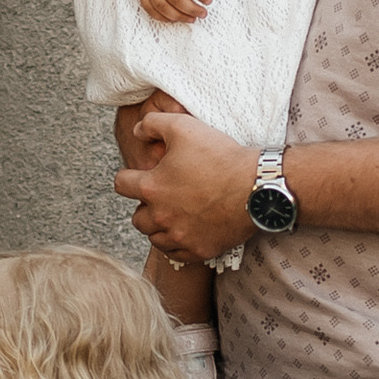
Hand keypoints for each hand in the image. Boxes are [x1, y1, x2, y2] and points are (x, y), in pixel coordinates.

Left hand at [116, 103, 256, 261]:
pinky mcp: (199, 250)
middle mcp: (161, 216)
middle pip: (137, 218)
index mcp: (152, 187)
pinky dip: (177, 244)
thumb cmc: (221, 156)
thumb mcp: (183, 126)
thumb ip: (152, 124)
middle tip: (161, 197)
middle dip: (145, 206)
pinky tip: (186, 231)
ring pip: (154, 238)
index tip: (138, 176)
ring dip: (159, 227)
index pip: (121, 185)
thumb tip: (136, 132)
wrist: (256, 186)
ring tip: (173, 215)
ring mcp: (180, 236)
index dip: (128, 177)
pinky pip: (176, 254)